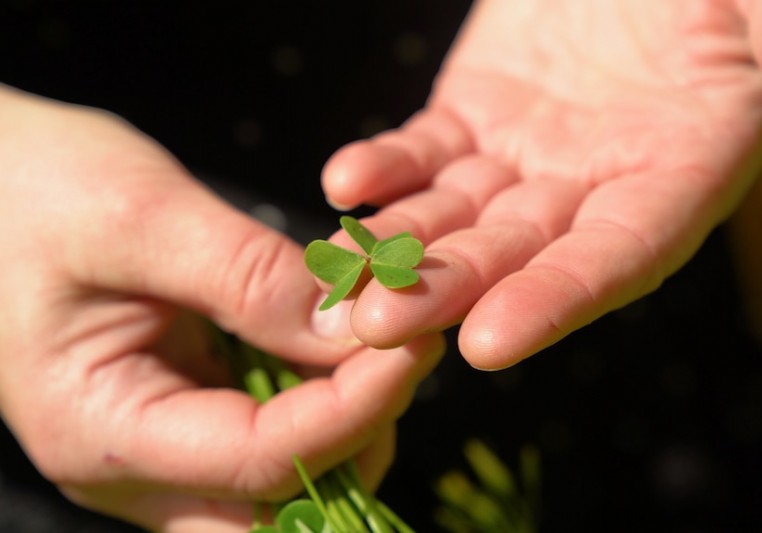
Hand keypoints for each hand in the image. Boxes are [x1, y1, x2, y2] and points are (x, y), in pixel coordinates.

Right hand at [0, 85, 443, 531]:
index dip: (354, 406)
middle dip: (357, 436)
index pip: (261, 458)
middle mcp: (132, 462)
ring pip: (282, 477)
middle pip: (277, 505)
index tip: (415, 340)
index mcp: (101, 431)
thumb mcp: (140, 217)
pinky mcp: (182, 404)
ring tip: (378, 332)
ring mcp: (160, 439)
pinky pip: (270, 427)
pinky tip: (337, 332)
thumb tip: (355, 325)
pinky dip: (318, 389)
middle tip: (404, 349)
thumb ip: (248, 278)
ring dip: (346, 415)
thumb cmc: (29, 188)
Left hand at [322, 0, 761, 368]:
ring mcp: (527, 153)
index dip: (557, 298)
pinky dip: (385, 168)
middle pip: (520, 251)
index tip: (489, 342)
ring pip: (458, 213)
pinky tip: (346, 186)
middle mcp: (597, 181)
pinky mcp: (474, 115)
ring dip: (402, 245)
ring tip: (344, 274)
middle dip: (452, 289)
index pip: (618, 255)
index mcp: (679, 172)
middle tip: (381, 327)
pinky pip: (423, 150)